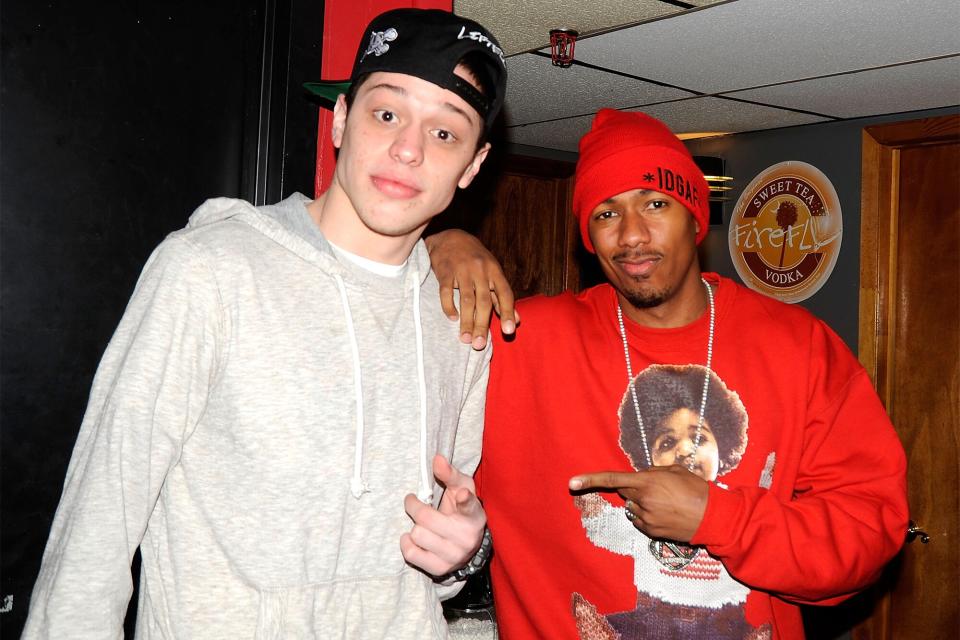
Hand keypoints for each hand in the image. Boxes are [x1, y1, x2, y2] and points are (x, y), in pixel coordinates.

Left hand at [400, 455, 485, 575]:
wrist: (467, 546)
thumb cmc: (460, 510)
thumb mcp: (461, 488)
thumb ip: (450, 474)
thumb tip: (437, 459)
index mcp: (474, 514)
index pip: (470, 507)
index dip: (466, 500)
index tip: (463, 494)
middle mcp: (467, 537)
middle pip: (426, 518)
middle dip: (414, 507)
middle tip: (412, 502)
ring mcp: (454, 555)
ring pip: (417, 534)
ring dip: (414, 527)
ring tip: (420, 524)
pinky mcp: (440, 569)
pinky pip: (412, 555)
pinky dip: (407, 544)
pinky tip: (413, 538)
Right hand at [424, 229, 517, 349]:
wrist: (450, 238)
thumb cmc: (475, 259)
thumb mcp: (492, 273)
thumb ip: (501, 297)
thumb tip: (516, 321)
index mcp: (495, 271)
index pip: (505, 294)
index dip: (508, 312)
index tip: (509, 331)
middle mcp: (480, 270)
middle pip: (483, 301)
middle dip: (482, 325)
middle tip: (479, 344)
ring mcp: (462, 270)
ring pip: (466, 300)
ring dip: (466, 322)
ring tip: (465, 339)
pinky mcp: (445, 272)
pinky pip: (446, 292)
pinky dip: (449, 306)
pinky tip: (452, 318)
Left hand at [569, 466, 708, 541]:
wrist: (713, 517)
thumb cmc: (696, 489)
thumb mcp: (674, 471)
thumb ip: (652, 472)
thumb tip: (640, 476)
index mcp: (647, 483)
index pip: (612, 480)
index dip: (590, 480)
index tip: (571, 483)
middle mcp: (642, 501)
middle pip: (625, 492)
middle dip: (634, 488)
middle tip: (657, 488)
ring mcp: (645, 519)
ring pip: (633, 506)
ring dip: (642, 502)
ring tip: (667, 502)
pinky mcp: (650, 531)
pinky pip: (640, 519)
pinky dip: (647, 514)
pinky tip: (666, 513)